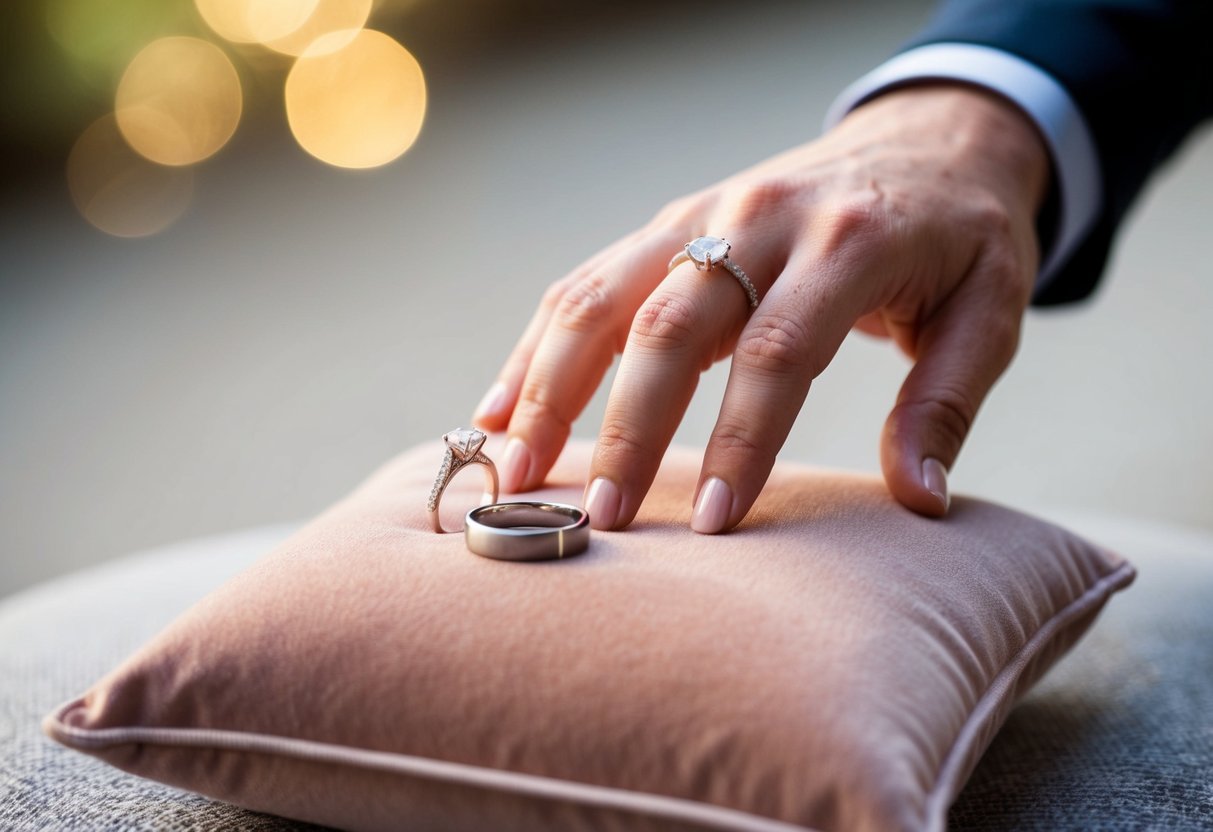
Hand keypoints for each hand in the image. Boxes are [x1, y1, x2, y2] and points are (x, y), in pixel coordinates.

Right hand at [473, 85, 1049, 531]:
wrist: (927, 141)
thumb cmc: (960, 237)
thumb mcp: (991, 309)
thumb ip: (948, 401)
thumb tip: (918, 501)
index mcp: (850, 242)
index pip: (780, 352)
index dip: (740, 442)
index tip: (709, 525)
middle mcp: (761, 217)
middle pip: (672, 323)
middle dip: (626, 427)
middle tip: (597, 515)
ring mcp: (703, 212)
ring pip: (605, 294)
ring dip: (550, 382)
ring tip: (514, 466)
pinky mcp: (671, 222)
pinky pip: (588, 281)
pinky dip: (538, 344)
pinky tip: (500, 405)